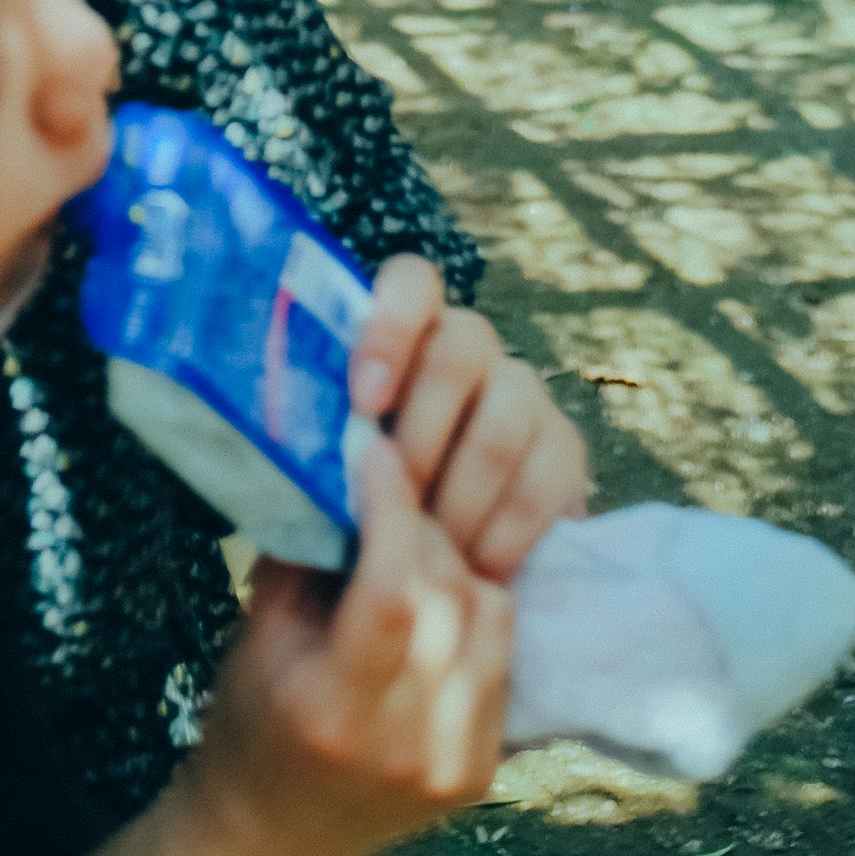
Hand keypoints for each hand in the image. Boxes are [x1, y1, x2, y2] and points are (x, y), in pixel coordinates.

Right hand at [183, 423, 511, 855]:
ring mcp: (453, 762)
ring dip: (456, 568)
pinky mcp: (482, 771)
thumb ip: (310, 551)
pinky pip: (499, 659)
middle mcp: (407, 744)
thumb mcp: (258, 634)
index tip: (375, 449)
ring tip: (412, 553)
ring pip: (490, 618)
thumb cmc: (250, 723)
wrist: (271, 840)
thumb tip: (352, 465)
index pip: (393, 590)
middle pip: (448, 597)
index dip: (392, 506)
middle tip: (389, 494)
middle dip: (422, 527)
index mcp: (337, 711)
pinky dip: (472, 617)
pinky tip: (434, 606)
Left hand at [347, 259, 590, 581]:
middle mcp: (469, 346)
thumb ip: (320, 447)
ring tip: (435, 548)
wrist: (435, 573)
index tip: (365, 401)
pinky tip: (479, 565)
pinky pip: (545, 477)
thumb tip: (290, 446)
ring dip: (463, 492)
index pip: (412, 282)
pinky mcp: (564, 448)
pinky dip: (508, 529)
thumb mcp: (330, 476)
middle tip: (398, 501)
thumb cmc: (362, 510)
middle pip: (460, 348)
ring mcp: (523, 392)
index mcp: (405, 334)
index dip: (390, 329)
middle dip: (423, 434)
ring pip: (504, 417)